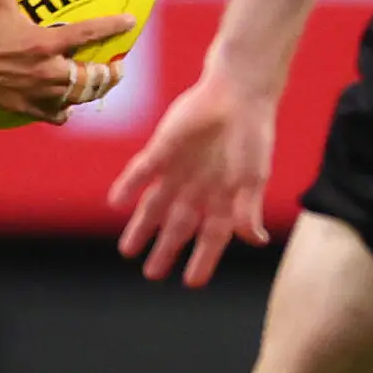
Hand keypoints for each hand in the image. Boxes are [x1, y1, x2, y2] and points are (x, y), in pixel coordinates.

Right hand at [0, 0, 131, 122]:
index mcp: (44, 43)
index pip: (89, 34)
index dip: (113, 27)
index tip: (131, 22)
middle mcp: (45, 72)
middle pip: (91, 79)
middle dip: (110, 74)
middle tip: (118, 67)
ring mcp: (35, 93)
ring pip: (76, 99)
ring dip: (89, 91)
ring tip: (96, 86)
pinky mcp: (22, 108)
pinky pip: (53, 115)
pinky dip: (62, 110)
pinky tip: (64, 105)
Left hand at [109, 71, 274, 287]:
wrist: (239, 90)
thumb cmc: (252, 133)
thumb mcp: (254, 176)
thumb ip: (249, 210)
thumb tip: (255, 242)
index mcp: (224, 197)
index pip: (211, 237)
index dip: (202, 260)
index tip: (191, 282)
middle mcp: (198, 188)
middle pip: (177, 226)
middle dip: (165, 250)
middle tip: (151, 273)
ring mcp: (178, 169)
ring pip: (154, 205)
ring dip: (142, 226)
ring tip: (128, 250)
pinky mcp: (163, 148)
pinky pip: (141, 171)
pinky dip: (129, 186)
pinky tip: (116, 203)